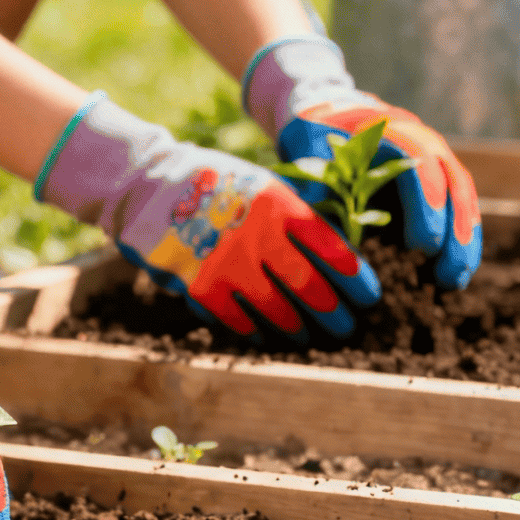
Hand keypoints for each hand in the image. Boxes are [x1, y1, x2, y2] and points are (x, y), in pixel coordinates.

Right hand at [36, 94, 377, 341]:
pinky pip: (238, 320)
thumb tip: (334, 254)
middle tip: (346, 328)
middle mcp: (259, 236)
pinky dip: (256, 331)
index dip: (356, 278)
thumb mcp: (261, 184)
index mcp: (280, 204)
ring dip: (298, 328)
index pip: (332, 248)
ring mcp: (229, 264)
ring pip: (278, 310)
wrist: (150, 184)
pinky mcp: (201, 286)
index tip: (369, 296)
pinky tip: (266, 335)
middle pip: (310, 286)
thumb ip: (294, 215)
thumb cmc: (214, 184)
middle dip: (334, 312)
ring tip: (308, 336)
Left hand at [246, 37, 482, 288]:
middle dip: (454, 230)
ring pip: (462, 194)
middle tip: (448, 275)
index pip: (419, 163)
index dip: (426, 205)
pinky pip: (458, 203)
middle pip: (452, 181)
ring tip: (454, 280)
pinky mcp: (435, 175)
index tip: (423, 246)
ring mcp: (433, 155)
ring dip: (464, 238)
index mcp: (388, 129)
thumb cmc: (312, 135)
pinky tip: (455, 269)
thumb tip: (327, 238)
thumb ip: (314, 186)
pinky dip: (459, 235)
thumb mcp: (303, 151)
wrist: (324, 112)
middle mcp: (421, 138)